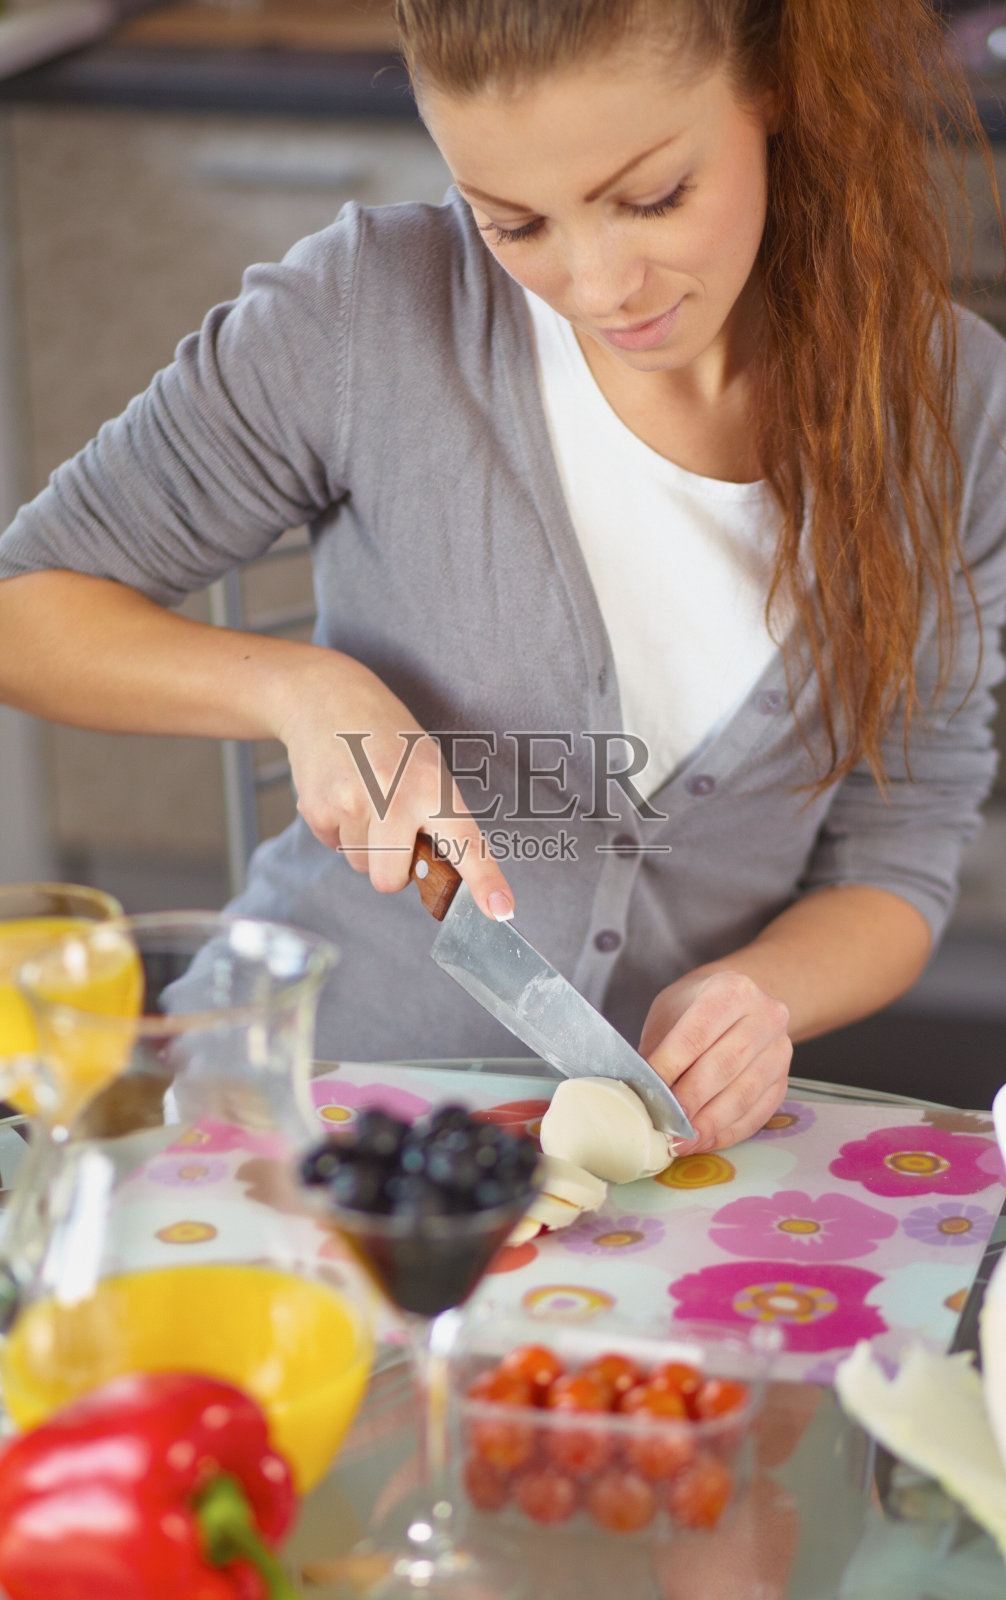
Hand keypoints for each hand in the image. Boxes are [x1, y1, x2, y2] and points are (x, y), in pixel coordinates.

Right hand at [272, 651, 514, 918]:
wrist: (326, 697)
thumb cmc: (386, 737)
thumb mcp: (426, 765)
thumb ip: (438, 816)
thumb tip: (443, 874)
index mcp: (433, 786)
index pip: (466, 843)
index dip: (485, 881)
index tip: (500, 910)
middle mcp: (396, 797)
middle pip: (390, 880)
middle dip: (390, 870)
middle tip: (392, 831)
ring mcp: (353, 803)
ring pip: (361, 866)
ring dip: (363, 844)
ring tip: (363, 797)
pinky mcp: (318, 807)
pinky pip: (333, 846)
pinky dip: (336, 828)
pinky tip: (340, 793)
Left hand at [638, 969, 791, 1151]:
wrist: (738, 1003)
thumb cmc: (695, 1008)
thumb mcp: (671, 1012)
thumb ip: (659, 1048)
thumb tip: (641, 1092)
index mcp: (732, 990)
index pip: (697, 1034)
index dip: (670, 1067)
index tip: (648, 1093)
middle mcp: (765, 1016)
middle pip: (724, 1066)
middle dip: (691, 1100)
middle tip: (665, 1125)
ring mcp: (780, 1049)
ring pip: (744, 1094)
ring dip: (709, 1123)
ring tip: (681, 1142)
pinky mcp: (784, 1080)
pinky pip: (758, 1113)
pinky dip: (728, 1132)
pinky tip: (704, 1141)